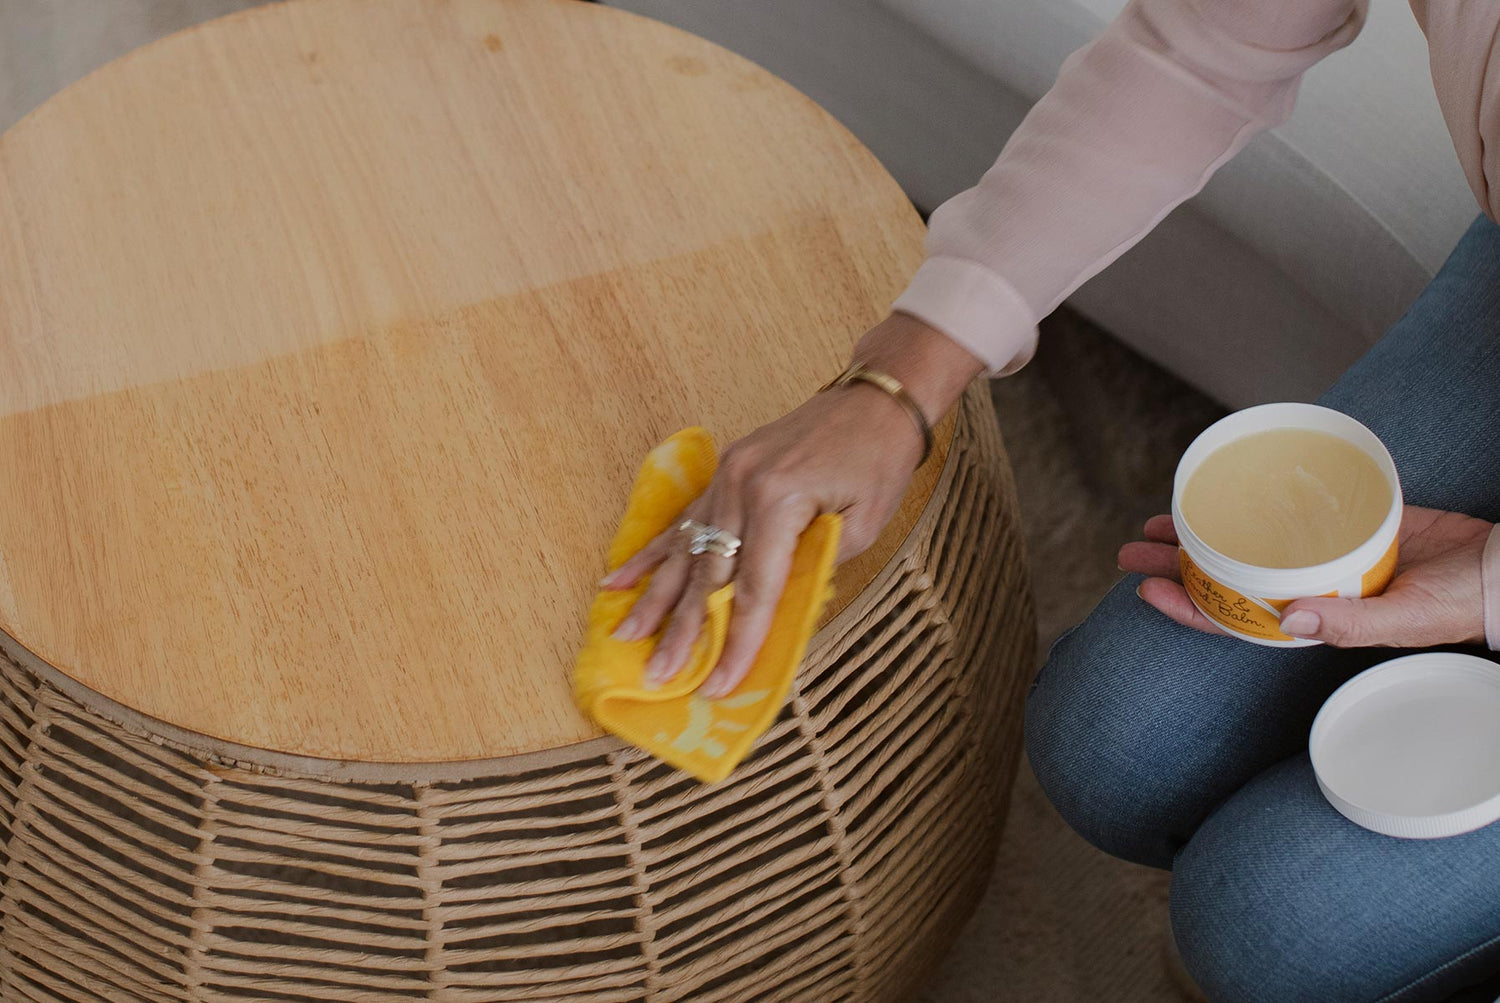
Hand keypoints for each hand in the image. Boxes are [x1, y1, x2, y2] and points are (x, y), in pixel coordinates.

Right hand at [601, 313, 984, 697]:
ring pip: (686, 551)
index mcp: (781, 501)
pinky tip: (617, 580)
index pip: (755, 590)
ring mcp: (726, 477)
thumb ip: (814, 568)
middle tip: (658, 677)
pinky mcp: (723, 472)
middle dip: (683, 633)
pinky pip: (681, 520)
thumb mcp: (863, 525)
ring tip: (626, 637)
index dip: (736, 642)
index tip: (716, 686)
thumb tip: (772, 613)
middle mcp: (743, 488)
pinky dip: (651, 554)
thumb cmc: (878, 464)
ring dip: (655, 599)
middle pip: (709, 575)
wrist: (874, 400)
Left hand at [1119, 506, 1492, 647]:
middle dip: (1174, 567)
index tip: (1143, 591)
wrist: (1498, 569)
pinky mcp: (1337, 523)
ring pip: (1241, 546)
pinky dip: (1248, 508)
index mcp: (1309, 618)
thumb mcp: (1400, 618)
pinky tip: (1221, 496)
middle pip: (1222, 578)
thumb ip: (1349, 621)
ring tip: (1158, 523)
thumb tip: (1291, 619)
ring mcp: (1315, 556)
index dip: (1184, 605)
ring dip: (1199, 536)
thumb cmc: (1454, 606)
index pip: (1230, 617)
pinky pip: (1281, 516)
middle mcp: (1303, 587)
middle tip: (1129, 552)